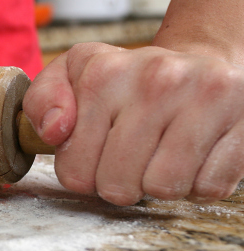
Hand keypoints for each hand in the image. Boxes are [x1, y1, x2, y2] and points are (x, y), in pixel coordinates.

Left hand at [23, 42, 243, 204]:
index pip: (75, 170)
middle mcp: (157, 80)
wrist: (201, 61)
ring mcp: (207, 99)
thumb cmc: (129, 79)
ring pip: (163, 189)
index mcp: (105, 74)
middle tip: (130, 157)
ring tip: (160, 154)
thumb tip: (55, 131)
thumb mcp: (73, 76)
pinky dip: (198, 183)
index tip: (95, 152)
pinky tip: (193, 154)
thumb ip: (43, 101)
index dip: (82, 173)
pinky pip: (208, 188)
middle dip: (119, 183)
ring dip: (158, 184)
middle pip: (117, 186)